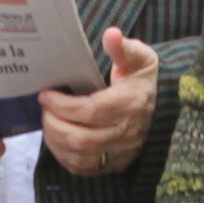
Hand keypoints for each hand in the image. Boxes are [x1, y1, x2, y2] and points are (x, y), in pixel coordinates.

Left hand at [39, 28, 158, 178]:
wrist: (160, 105)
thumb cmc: (142, 78)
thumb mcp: (139, 58)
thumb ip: (123, 48)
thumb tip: (111, 34)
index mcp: (130, 104)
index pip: (90, 111)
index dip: (62, 106)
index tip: (46, 95)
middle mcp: (126, 132)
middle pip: (81, 139)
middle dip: (54, 124)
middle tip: (44, 109)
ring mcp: (120, 152)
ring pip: (79, 156)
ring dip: (55, 141)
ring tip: (48, 122)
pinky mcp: (114, 164)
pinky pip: (83, 168)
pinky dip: (64, 156)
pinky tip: (57, 139)